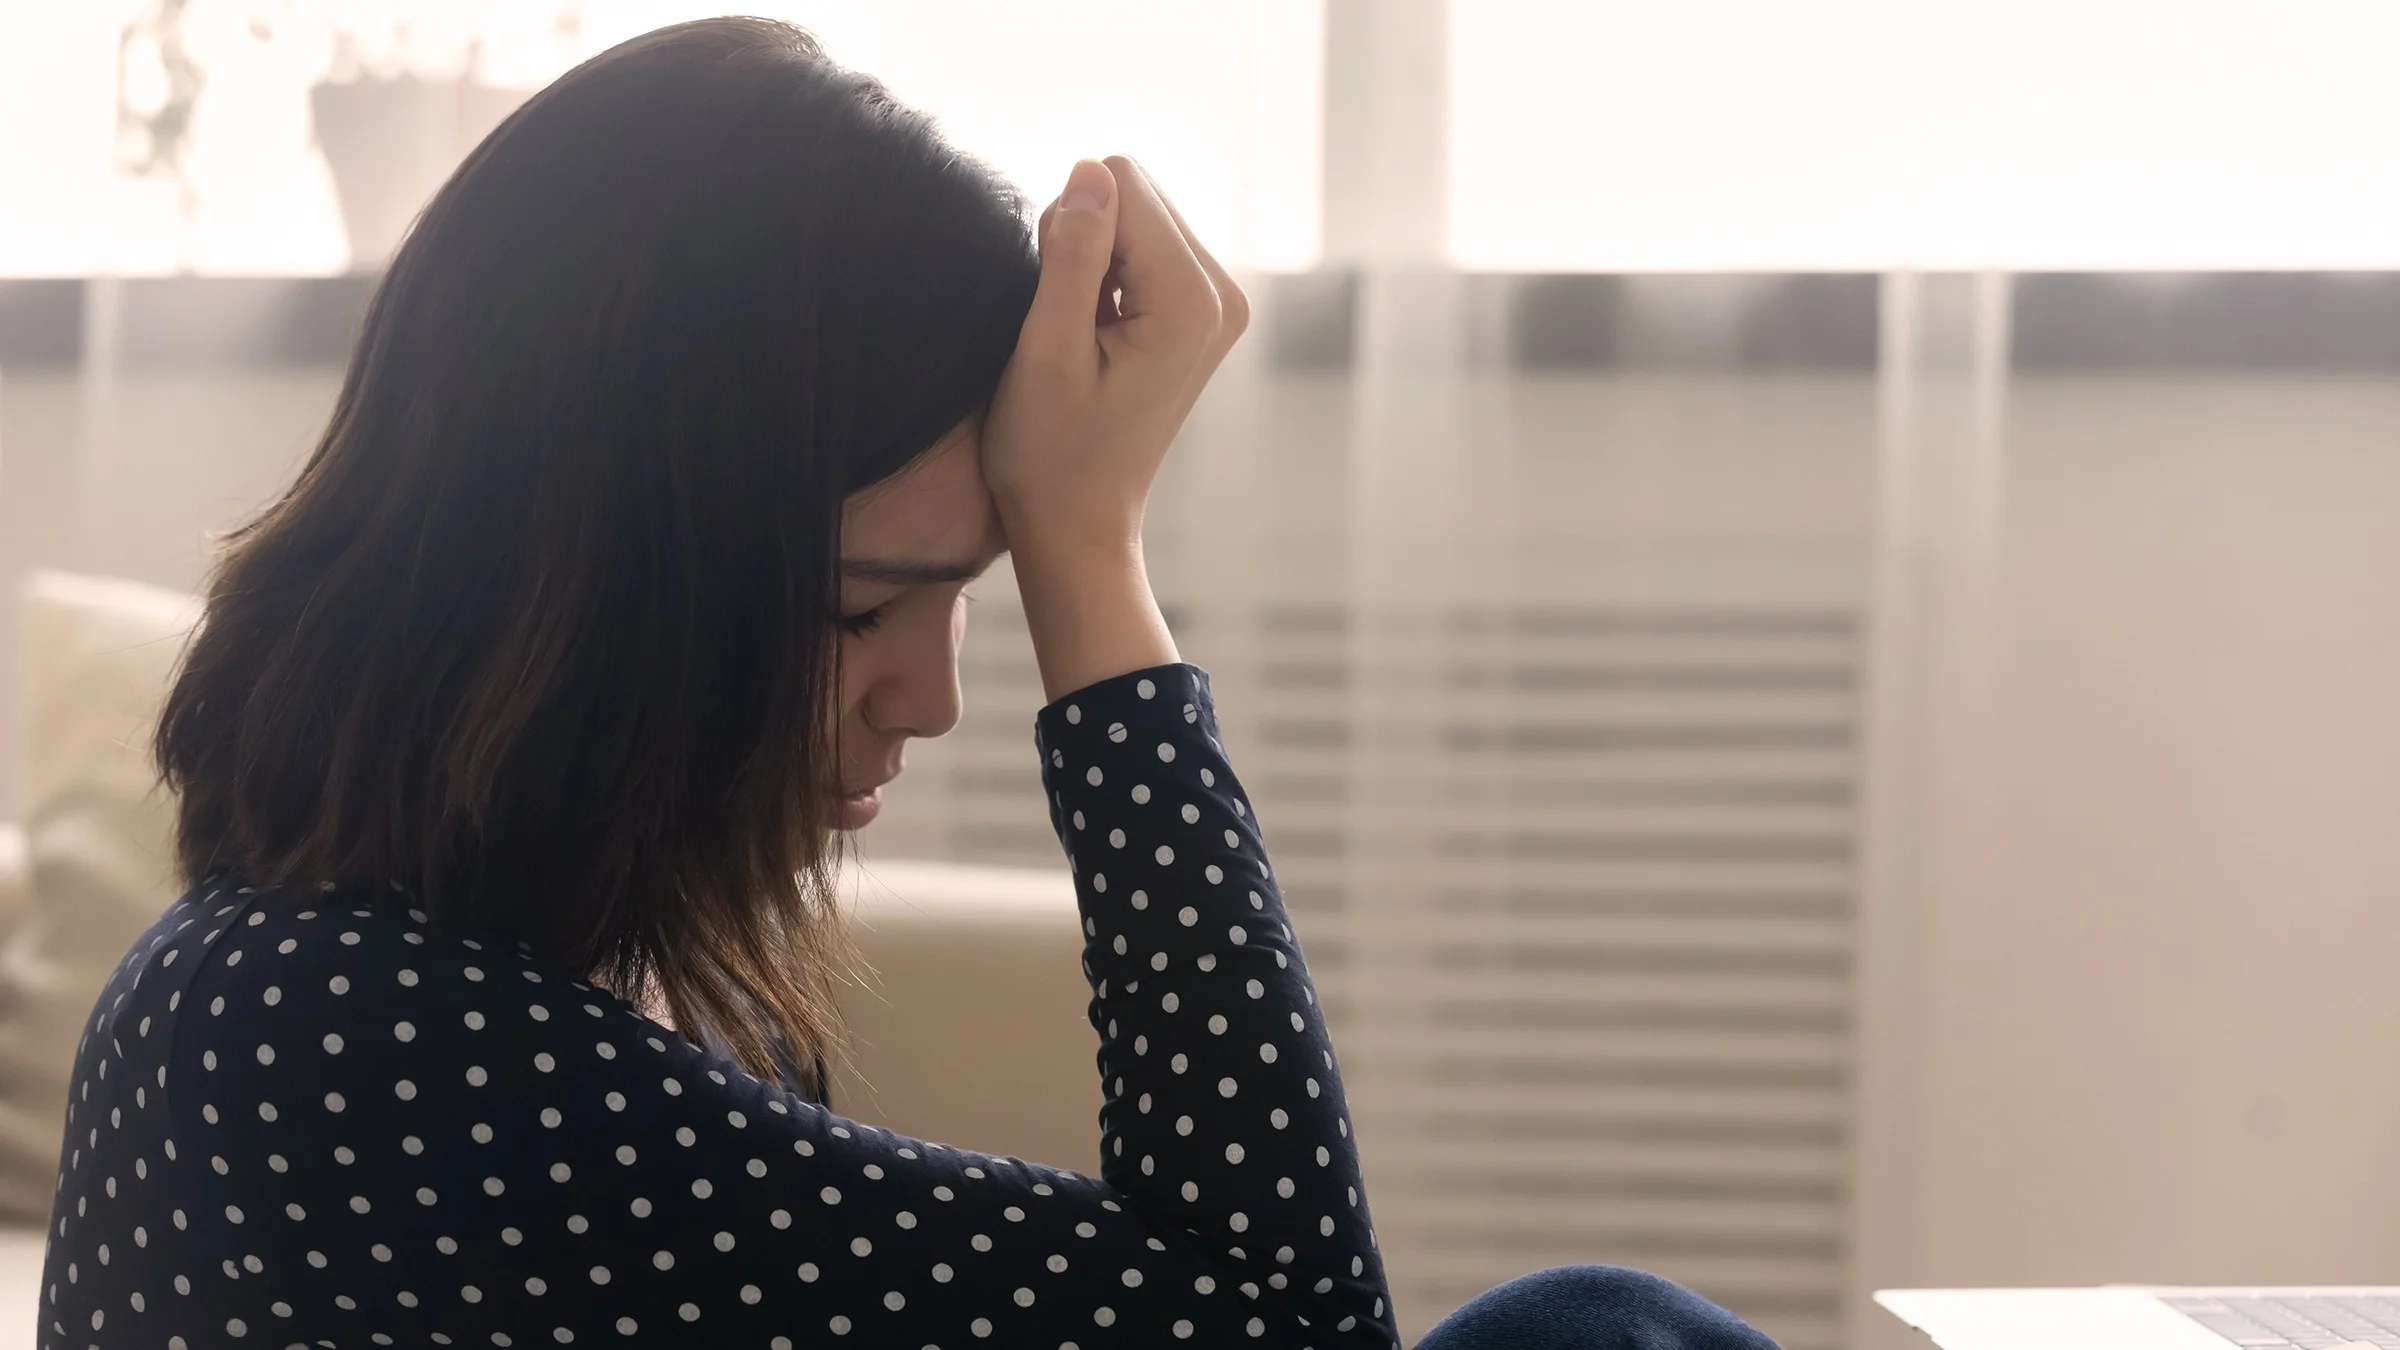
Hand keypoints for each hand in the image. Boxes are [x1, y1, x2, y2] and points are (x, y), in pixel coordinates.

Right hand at [983, 157, 1248, 699]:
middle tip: (1069, 328)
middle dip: (1083, 244)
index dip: (1067, 232)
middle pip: (1133, 194)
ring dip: (1090, 266)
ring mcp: (1218, 305)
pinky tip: (1095, 342)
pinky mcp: (1200, 313)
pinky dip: (1105, 282)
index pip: (1120, 183)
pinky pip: (1140, 250)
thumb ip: (1072, 255)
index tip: (1060, 309)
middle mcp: (1222, 294)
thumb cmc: (1052, 454)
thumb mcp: (1046, 352)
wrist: (1079, 522)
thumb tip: (1090, 170)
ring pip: (1133, 217)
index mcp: (1193, 300)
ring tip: (1081, 340)